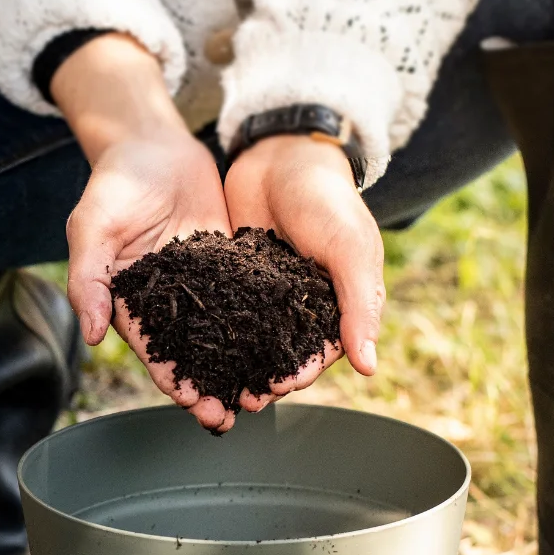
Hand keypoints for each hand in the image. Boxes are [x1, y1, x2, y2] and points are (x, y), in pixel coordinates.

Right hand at [50, 33, 238, 430]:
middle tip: (235, 413)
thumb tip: (92, 335)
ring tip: (268, 390)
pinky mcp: (228, 263)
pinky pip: (249, 297)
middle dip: (212, 385)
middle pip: (192, 353)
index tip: (196, 405)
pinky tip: (288, 342)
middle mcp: (168, 301)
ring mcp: (200, 284)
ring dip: (243, 363)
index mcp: (130, 302)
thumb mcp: (91, 227)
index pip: (154, 351)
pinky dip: (265, 322)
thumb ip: (88, 279)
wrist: (152, 143)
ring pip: (224, 332)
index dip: (174, 380)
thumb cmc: (114, 184)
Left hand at [221, 134, 385, 410]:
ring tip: (204, 385)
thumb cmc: (328, 199)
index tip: (272, 391)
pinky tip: (185, 347)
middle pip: (277, 355)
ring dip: (229, 364)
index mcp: (335, 306)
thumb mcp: (350, 249)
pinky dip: (207, 330)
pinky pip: (219, 310)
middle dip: (256, 380)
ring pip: (246, 340)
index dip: (296, 376)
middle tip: (229, 400)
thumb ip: (360, 306)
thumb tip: (368, 368)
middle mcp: (298, 306)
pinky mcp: (232, 276)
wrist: (284, 153)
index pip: (316, 354)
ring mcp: (263, 293)